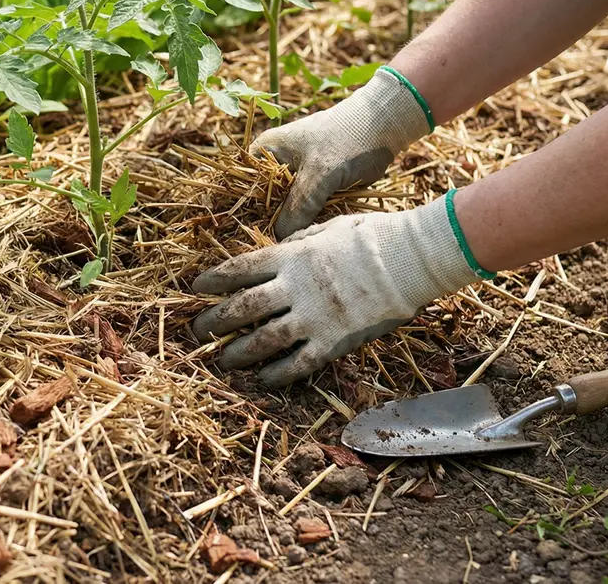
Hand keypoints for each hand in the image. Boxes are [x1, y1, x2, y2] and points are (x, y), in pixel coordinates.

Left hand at [192, 197, 477, 387]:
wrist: (411, 258)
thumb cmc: (372, 235)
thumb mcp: (326, 227)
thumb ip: (297, 241)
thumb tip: (277, 246)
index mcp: (291, 256)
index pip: (239, 270)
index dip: (214, 280)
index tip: (195, 288)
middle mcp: (295, 287)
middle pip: (243, 308)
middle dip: (215, 322)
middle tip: (197, 332)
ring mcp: (314, 316)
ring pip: (264, 339)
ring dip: (238, 352)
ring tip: (222, 360)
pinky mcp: (335, 339)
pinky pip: (300, 363)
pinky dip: (277, 374)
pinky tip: (261, 380)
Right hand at [254, 68, 430, 238]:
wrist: (386, 125)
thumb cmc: (349, 138)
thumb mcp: (321, 174)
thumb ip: (298, 206)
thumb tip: (279, 238)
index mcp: (264, 152)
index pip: (242, 188)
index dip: (244, 213)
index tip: (252, 238)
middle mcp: (275, 164)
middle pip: (263, 202)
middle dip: (270, 224)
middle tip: (277, 246)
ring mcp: (295, 175)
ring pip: (285, 209)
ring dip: (291, 225)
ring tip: (296, 243)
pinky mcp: (314, 185)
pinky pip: (304, 208)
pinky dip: (309, 220)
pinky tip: (312, 234)